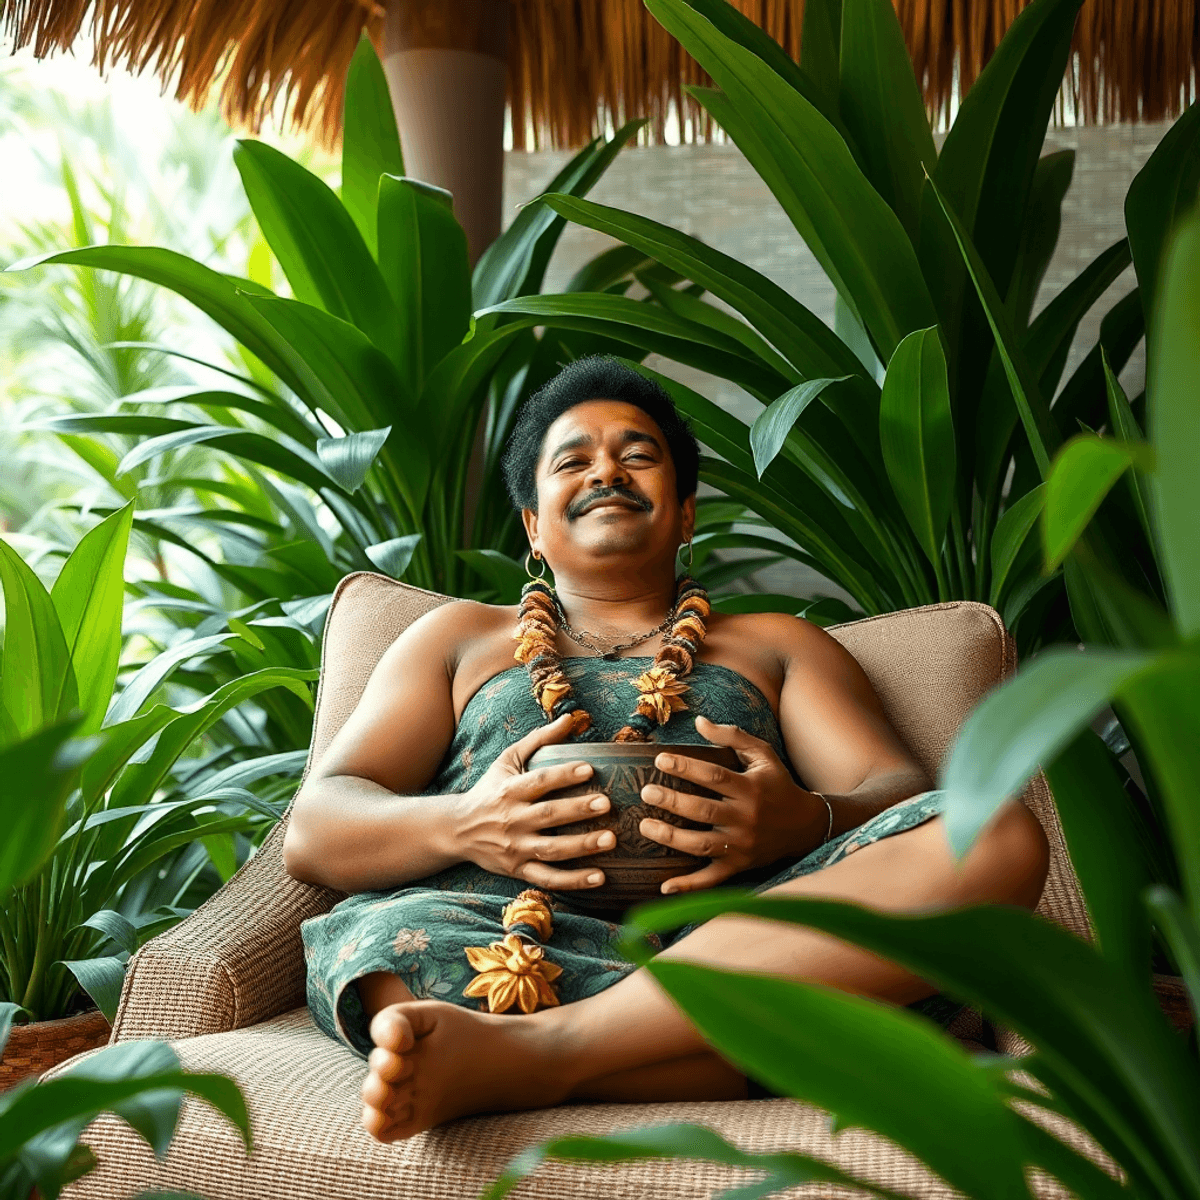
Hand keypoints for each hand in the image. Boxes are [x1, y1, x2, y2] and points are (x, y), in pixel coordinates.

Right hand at [454, 714, 614, 890]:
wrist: (458, 829)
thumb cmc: (490, 789)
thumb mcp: (508, 760)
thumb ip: (539, 739)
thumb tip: (570, 718)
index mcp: (510, 790)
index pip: (539, 781)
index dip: (563, 775)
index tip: (589, 769)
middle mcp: (511, 820)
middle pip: (547, 815)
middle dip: (577, 810)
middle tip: (606, 804)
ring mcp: (515, 848)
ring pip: (551, 850)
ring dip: (581, 846)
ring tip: (610, 839)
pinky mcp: (518, 870)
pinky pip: (548, 879)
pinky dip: (573, 881)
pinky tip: (600, 877)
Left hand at [639, 715, 826, 893]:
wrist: (805, 826)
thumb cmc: (777, 784)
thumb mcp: (763, 755)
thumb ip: (732, 736)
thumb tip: (699, 721)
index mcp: (751, 788)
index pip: (713, 776)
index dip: (686, 767)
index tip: (660, 759)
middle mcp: (746, 818)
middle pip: (703, 810)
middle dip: (672, 801)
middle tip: (646, 791)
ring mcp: (742, 845)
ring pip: (702, 844)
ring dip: (671, 837)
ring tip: (645, 825)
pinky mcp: (739, 866)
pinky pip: (712, 879)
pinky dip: (689, 885)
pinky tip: (664, 886)